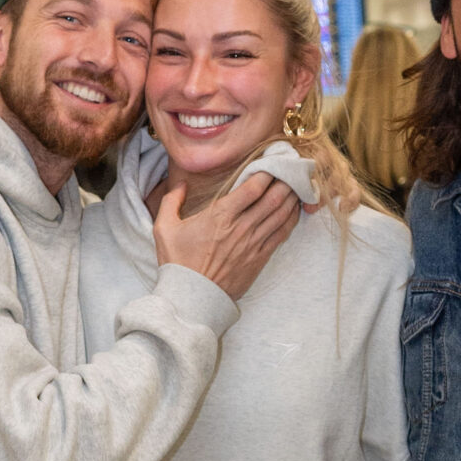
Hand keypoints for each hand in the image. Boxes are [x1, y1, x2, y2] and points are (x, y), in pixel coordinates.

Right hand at [154, 170, 300, 300]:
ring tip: (296, 185)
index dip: (267, 172)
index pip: (253, 187)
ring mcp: (253, 244)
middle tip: (290, 169)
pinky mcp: (260, 259)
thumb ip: (171, 201)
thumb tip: (180, 184)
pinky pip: (282, 235)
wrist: (192, 298)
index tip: (271, 162)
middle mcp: (241, 227)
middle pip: (274, 197)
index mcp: (221, 215)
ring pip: (281, 214)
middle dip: (285, 180)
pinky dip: (291, 219)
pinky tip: (294, 210)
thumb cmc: (177, 262)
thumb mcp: (164, 228)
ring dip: (291, 197)